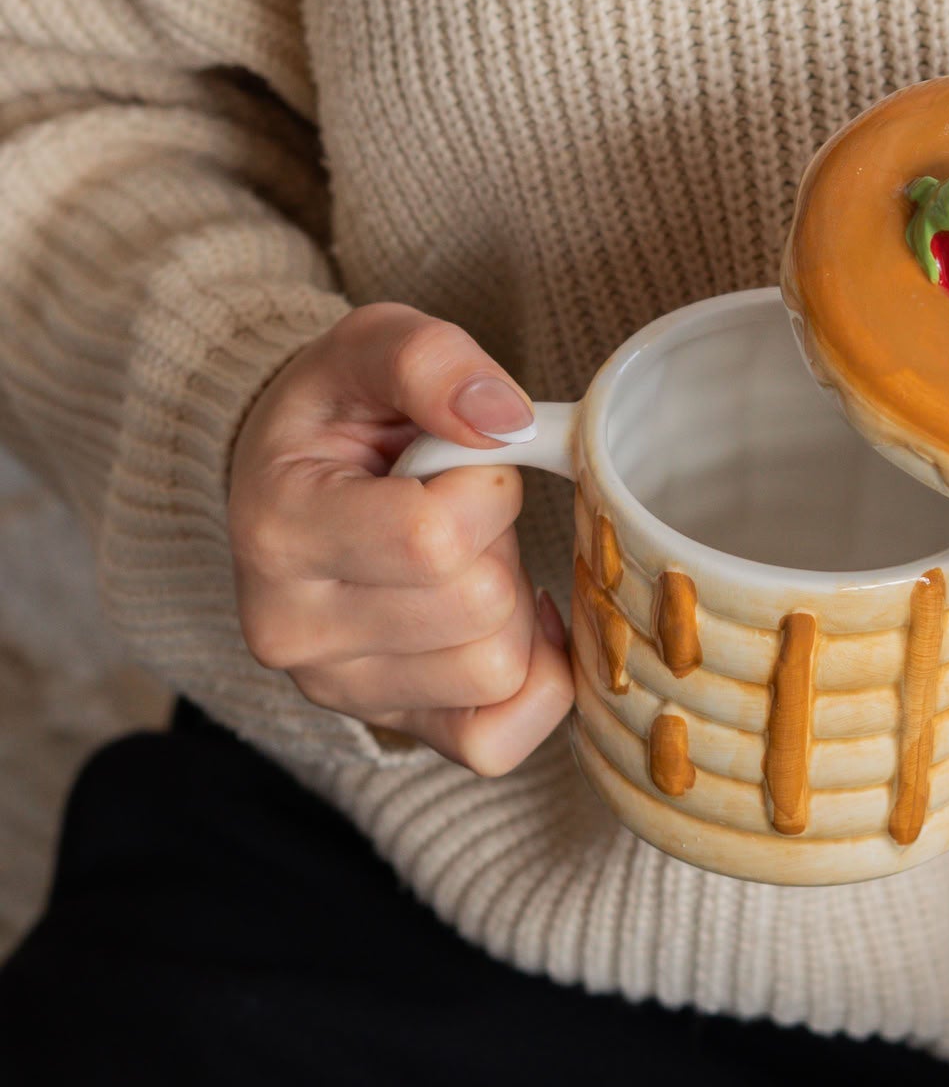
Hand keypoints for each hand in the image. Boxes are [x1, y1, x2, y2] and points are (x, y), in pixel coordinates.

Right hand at [229, 303, 574, 770]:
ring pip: (497, 670)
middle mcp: (292, 629)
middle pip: (479, 608)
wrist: (292, 477)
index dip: (484, 488)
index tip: (458, 462)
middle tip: (458, 512)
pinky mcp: (389, 727)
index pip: (434, 539)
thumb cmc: (341, 411)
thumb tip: (506, 420)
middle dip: (498, 543)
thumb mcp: (371, 345)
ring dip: (511, 605)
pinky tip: (501, 622)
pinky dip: (532, 679)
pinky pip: (500, 741)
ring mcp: (338, 691)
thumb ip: (432, 361)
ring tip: (463, 561)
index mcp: (279, 529)